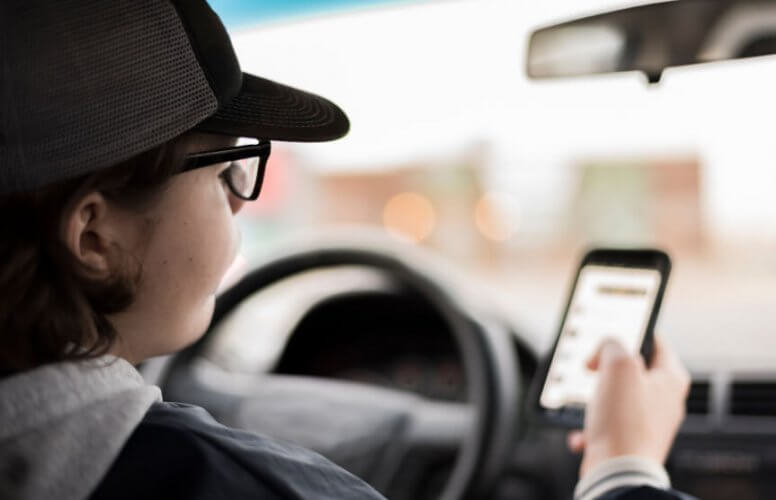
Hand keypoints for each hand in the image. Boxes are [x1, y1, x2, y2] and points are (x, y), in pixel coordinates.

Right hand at [566, 336, 689, 477]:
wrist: (618, 472)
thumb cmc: (624, 422)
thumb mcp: (618, 365)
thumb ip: (612, 345)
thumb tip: (604, 351)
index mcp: (672, 379)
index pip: (655, 341)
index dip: (631, 332)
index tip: (613, 331)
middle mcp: (665, 402)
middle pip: (633, 370)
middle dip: (607, 369)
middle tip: (593, 368)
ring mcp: (649, 425)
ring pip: (618, 399)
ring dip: (596, 399)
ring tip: (587, 403)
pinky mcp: (632, 443)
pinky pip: (608, 427)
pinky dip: (592, 428)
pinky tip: (583, 432)